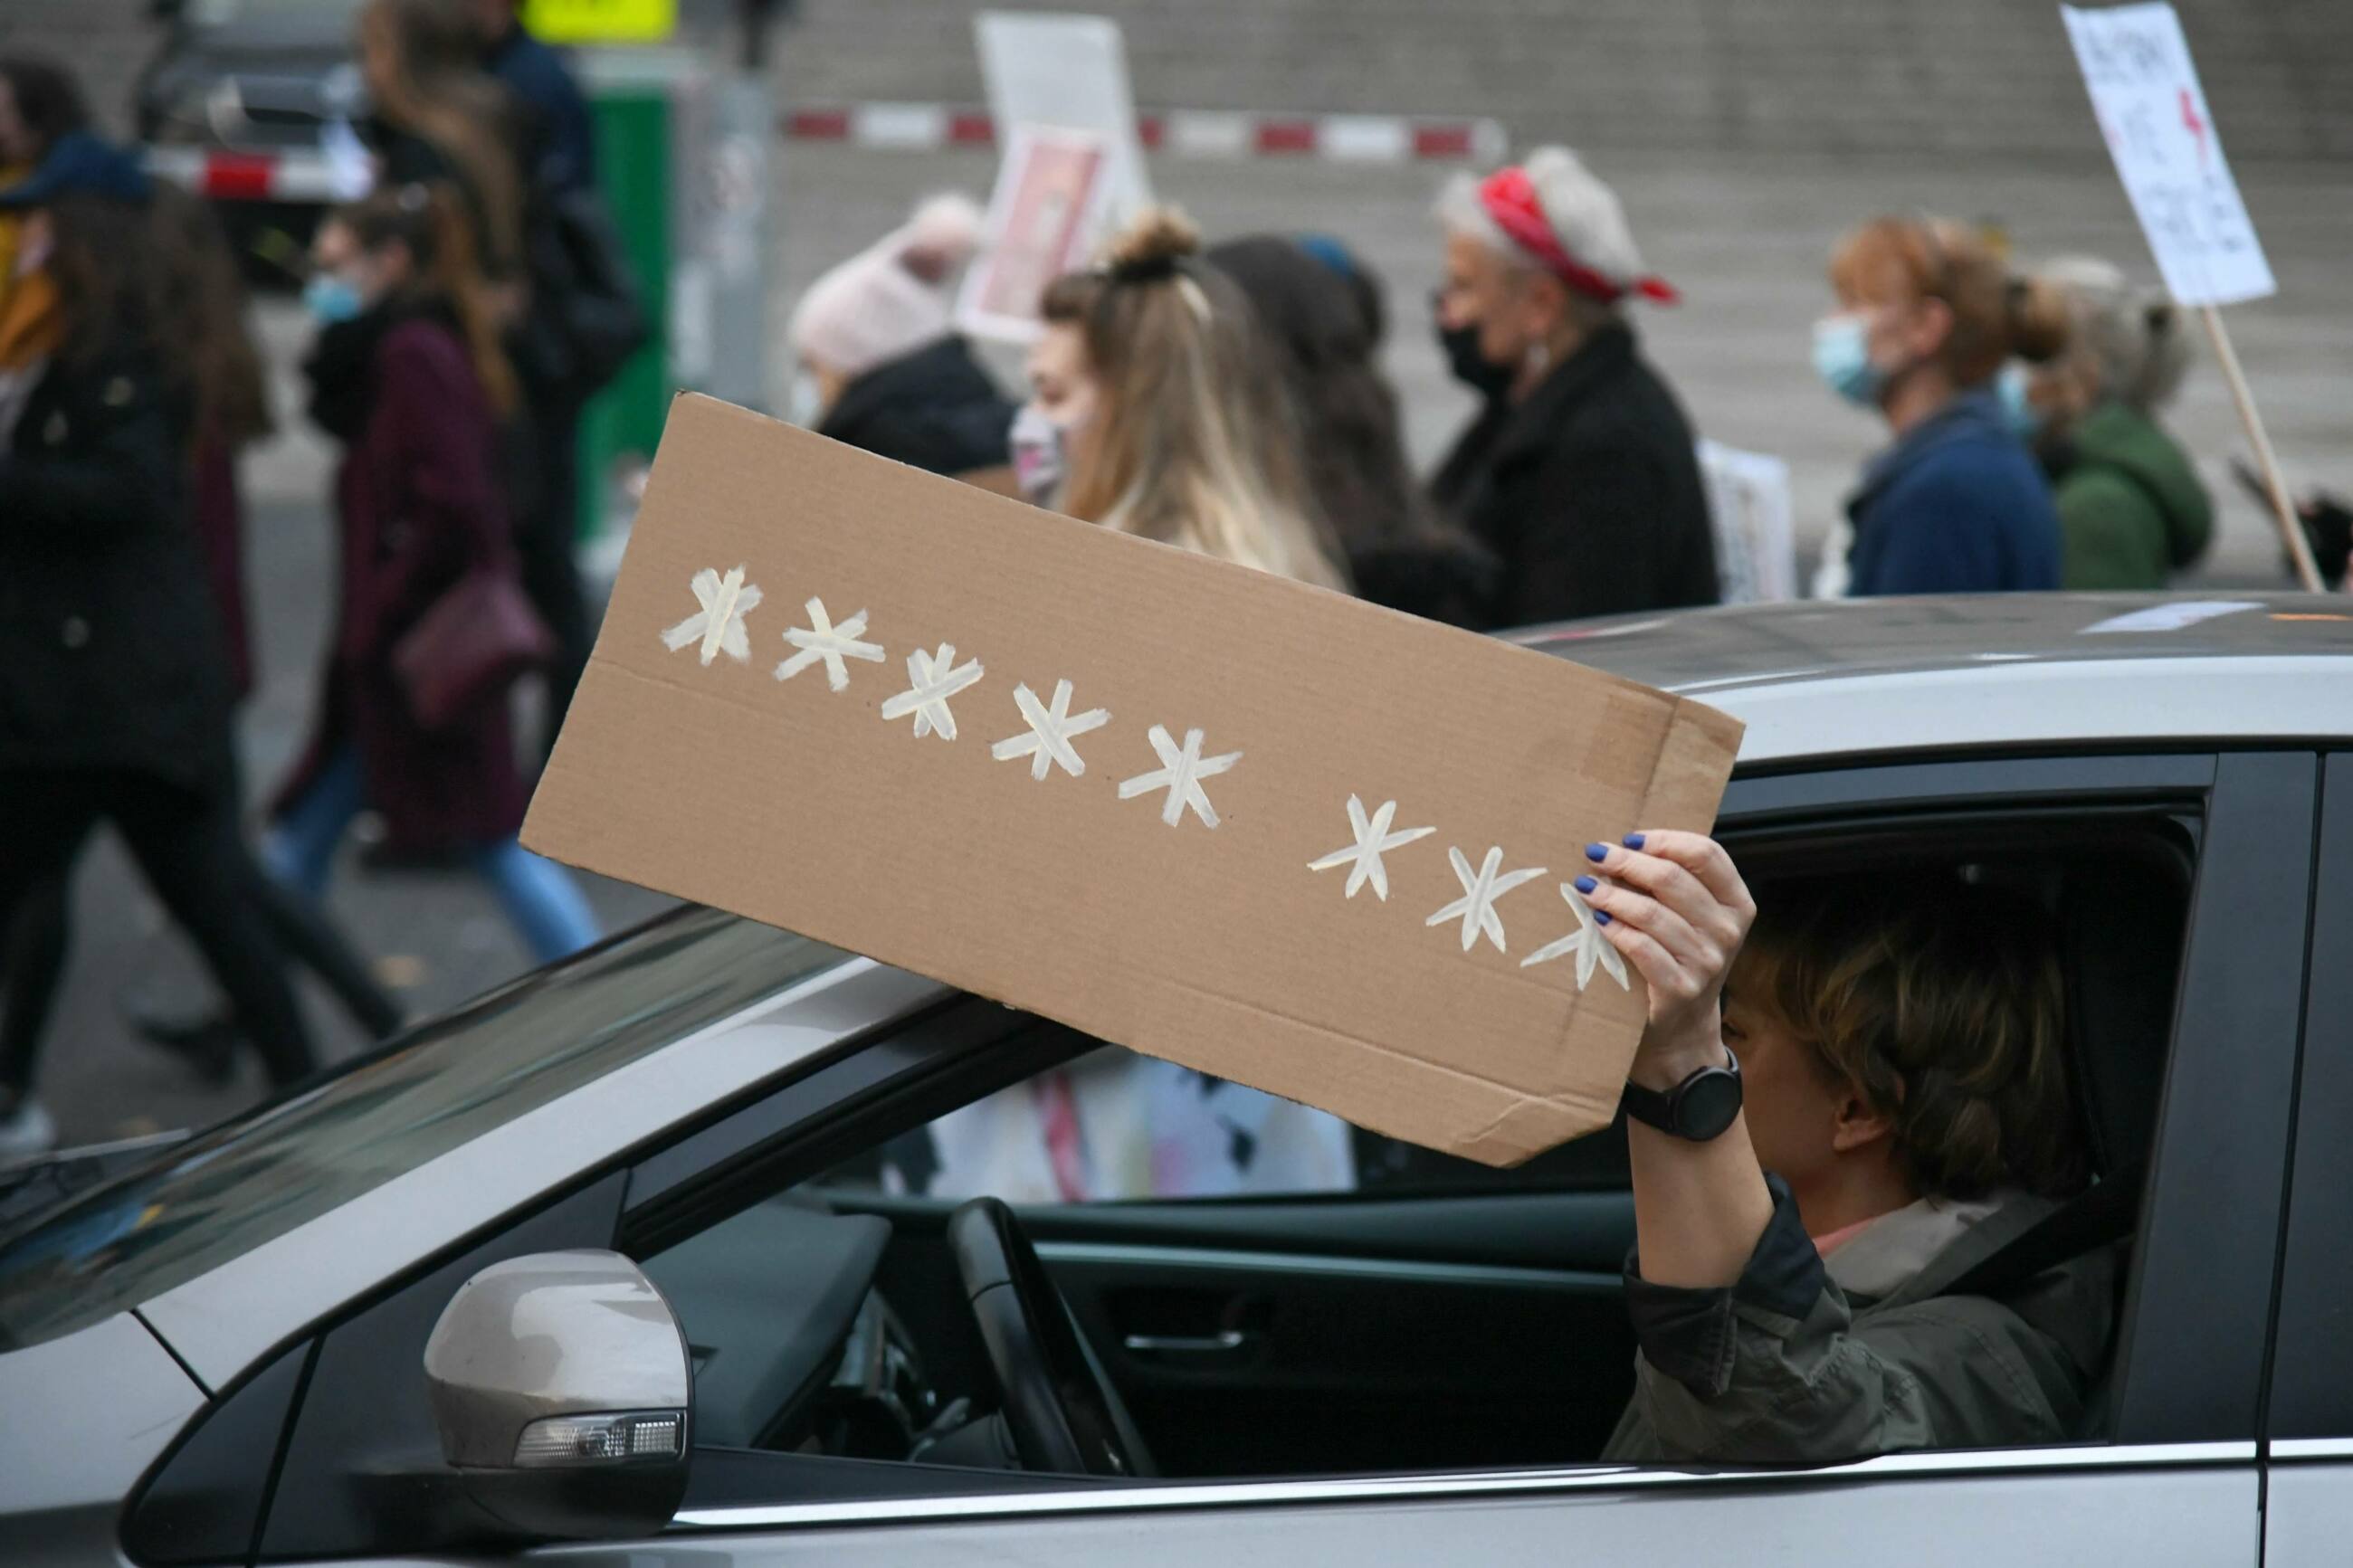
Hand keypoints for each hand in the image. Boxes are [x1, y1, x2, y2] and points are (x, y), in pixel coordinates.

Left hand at [1578, 831, 1755, 1088]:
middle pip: (1672, 878)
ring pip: (1651, 913)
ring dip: (1612, 896)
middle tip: (1595, 855)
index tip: (1630, 838)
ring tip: (1586, 887)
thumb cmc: (1680, 956)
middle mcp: (1728, 931)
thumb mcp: (1693, 917)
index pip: (1706, 854)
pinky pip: (1641, 948)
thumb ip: (1674, 882)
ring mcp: (1708, 962)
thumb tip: (1624, 844)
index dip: (1665, 839)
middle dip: (1627, 862)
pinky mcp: (1681, 988)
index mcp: (1737, 903)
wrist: (1682, 1024)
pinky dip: (1615, 931)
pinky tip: (1598, 921)